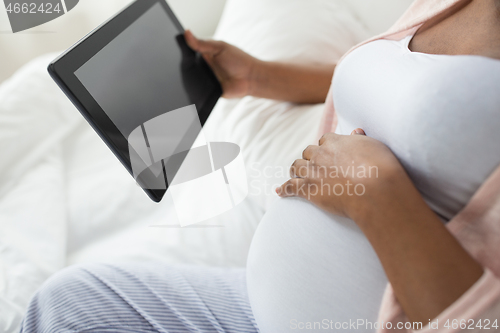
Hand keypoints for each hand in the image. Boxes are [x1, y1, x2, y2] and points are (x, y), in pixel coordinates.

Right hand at [184, 30, 257, 98]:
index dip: (181, 50)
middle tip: (191, 63)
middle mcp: (203, 66)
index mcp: (204, 53)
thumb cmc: (239, 61)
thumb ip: (202, 43)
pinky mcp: (207, 91)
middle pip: (186, 65)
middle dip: (185, 65)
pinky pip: (198, 90)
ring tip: (200, 74)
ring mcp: (205, 78)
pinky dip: (197, 89)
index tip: (174, 48)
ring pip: (190, 79)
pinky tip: (201, 84)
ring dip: (191, 77)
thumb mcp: (220, 47)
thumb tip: (186, 32)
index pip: (187, 51)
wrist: (250, 79)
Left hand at [277, 129, 411, 221]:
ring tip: (296, 175)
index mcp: (335, 141)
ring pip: (296, 167)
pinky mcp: (307, 189)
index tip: (330, 153)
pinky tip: (279, 192)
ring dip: (296, 170)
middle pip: (308, 152)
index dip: (327, 147)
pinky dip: (283, 189)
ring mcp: (312, 171)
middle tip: (315, 166)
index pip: (325, 140)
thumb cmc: (380, 167)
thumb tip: (356, 131)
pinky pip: (290, 187)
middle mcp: (320, 154)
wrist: (375, 189)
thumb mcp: (374, 146)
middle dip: (310, 158)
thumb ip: (361, 139)